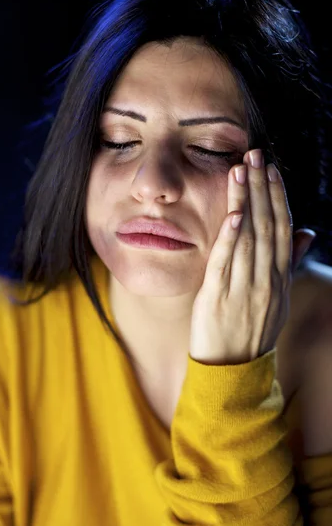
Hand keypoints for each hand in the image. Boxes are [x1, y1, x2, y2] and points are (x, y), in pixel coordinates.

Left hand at [189, 149, 315, 364]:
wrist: (231, 370)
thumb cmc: (251, 329)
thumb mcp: (278, 298)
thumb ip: (289, 264)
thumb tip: (307, 233)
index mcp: (279, 278)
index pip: (281, 229)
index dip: (277, 197)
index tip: (272, 170)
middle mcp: (266, 281)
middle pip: (266, 226)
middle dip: (261, 189)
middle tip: (256, 155)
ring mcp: (243, 290)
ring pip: (247, 239)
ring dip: (244, 202)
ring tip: (240, 170)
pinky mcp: (217, 299)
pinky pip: (225, 265)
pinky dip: (229, 239)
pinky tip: (232, 214)